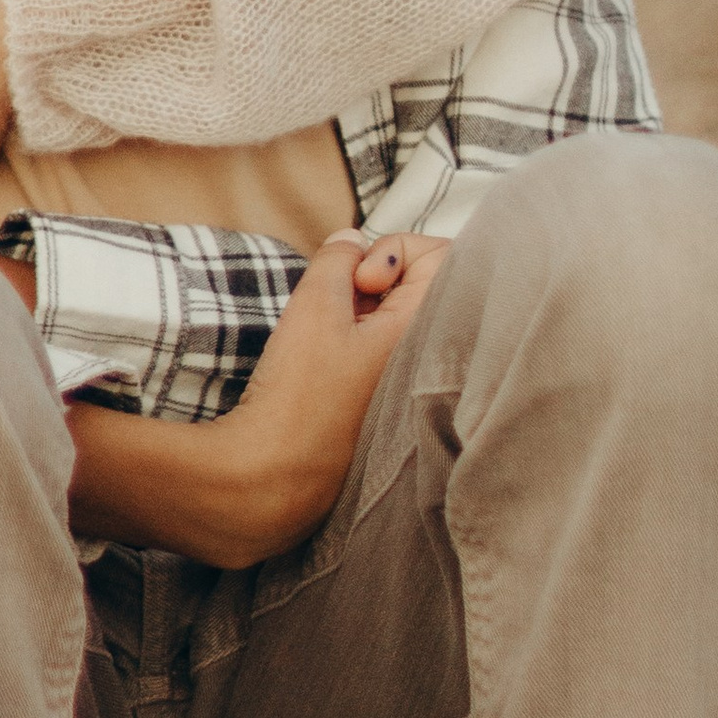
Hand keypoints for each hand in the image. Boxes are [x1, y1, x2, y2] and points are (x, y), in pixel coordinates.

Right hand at [66, 230, 451, 568]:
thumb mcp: (314, 306)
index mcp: (425, 327)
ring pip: (394, 315)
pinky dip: (351, 338)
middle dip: (373, 275)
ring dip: (357, 307)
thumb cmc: (300, 393)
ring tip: (323, 328)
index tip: (360, 278)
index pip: (441, 253)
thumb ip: (337, 259)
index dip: (395, 247)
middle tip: (339, 298)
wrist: (276, 477)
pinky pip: (378, 348)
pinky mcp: (379, 401)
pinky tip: (320, 357)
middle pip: (420, 283)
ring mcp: (404, 381)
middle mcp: (427, 355)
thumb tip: (352, 240)